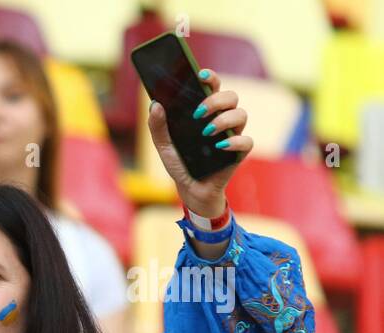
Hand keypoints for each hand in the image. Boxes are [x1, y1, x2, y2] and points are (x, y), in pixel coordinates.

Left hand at [147, 70, 251, 217]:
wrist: (190, 189)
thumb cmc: (180, 163)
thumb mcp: (164, 146)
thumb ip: (158, 126)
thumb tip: (155, 104)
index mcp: (206, 112)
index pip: (213, 87)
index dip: (210, 77)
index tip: (200, 74)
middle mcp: (222, 119)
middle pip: (231, 96)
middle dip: (216, 100)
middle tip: (198, 112)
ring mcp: (232, 134)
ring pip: (241, 114)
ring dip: (224, 120)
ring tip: (206, 132)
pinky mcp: (238, 153)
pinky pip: (246, 141)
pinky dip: (235, 142)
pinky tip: (219, 146)